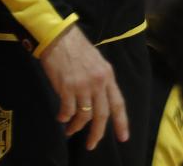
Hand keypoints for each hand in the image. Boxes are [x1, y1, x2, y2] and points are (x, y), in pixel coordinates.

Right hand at [40, 25, 128, 149]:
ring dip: (76, 126)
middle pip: (101, 115)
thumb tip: (99, 100)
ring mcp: (82, 86)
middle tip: (92, 145)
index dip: (121, 122)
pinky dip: (64, 117)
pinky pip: (68, 110)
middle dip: (97, 133)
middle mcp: (98, 82)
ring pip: (84, 116)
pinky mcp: (67, 88)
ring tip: (70, 130)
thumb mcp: (97, 61)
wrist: (58, 37)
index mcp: (107, 75)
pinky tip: (61, 118)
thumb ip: (100, 80)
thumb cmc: (76, 48)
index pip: (118, 103)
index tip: (123, 137)